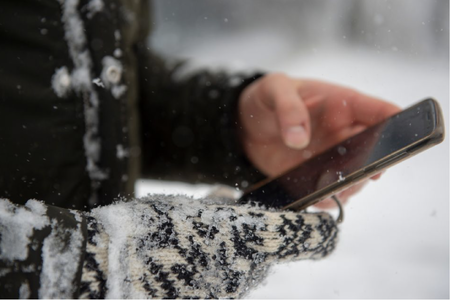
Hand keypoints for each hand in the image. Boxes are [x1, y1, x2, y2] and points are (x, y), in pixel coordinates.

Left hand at [238, 73, 399, 206]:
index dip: (396, 127)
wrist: (245, 125)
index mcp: (343, 105)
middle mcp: (343, 134)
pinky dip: (326, 199)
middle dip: (372, 166)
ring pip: (355, 178)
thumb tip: (298, 138)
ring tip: (332, 189)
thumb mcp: (273, 89)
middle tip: (358, 175)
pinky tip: (316, 198)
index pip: (382, 113)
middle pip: (374, 152)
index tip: (395, 143)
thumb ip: (287, 107)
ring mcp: (331, 158)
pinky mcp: (314, 177)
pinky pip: (329, 192)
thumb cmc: (266, 98)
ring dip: (349, 186)